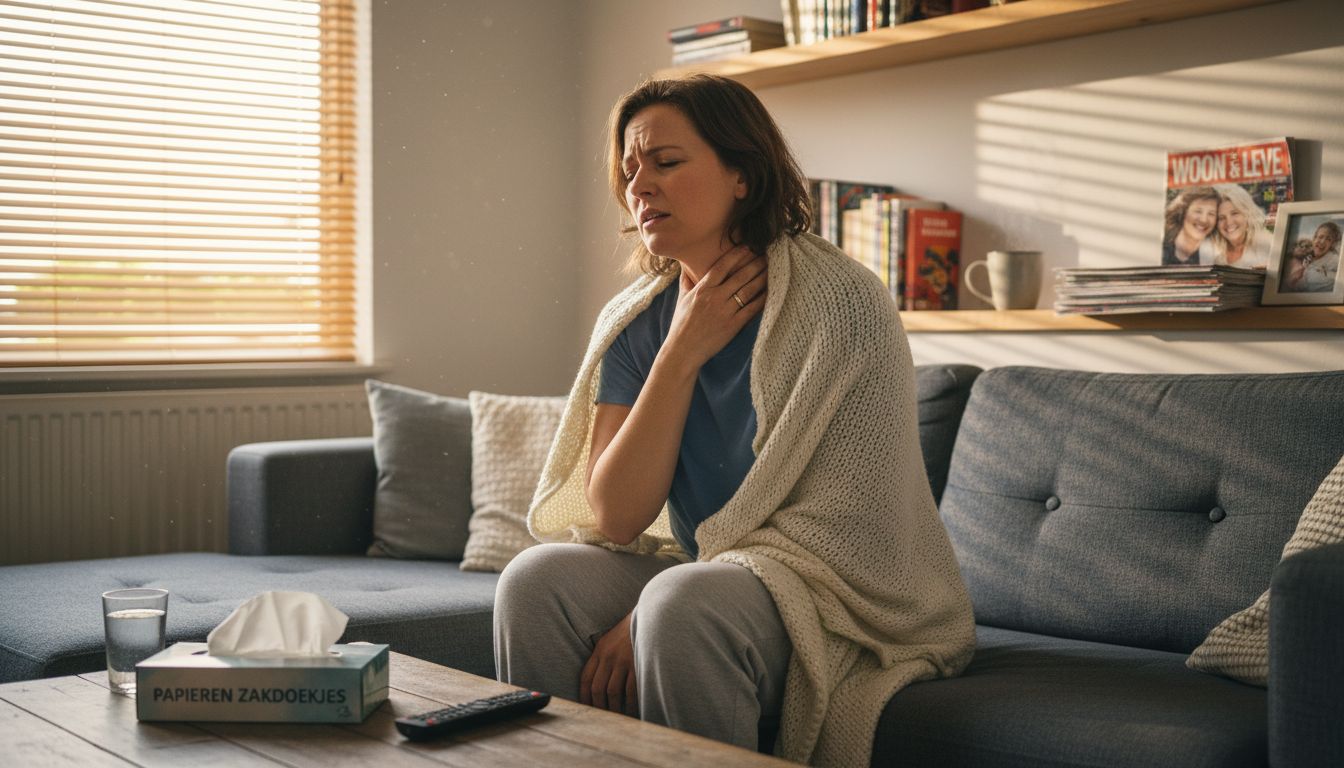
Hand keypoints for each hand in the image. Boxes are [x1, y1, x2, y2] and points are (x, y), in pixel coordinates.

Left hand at [579, 611, 637, 715]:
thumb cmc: (631, 631)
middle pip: (598, 688)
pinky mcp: (638, 664)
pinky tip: (632, 711)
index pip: (586, 678)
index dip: (584, 696)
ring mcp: (624, 661)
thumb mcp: (611, 640)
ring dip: (614, 708)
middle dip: (599, 706)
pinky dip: (631, 704)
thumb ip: (602, 657)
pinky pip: (631, 690)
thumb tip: (598, 684)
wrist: (651, 616)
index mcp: (600, 650)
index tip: (586, 708)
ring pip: (613, 692)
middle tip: (603, 717)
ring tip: (617, 717)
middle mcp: (609, 656)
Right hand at [663, 246, 767, 369]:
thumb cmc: (681, 325)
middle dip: (755, 263)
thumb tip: (685, 264)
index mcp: (702, 290)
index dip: (736, 254)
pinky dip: (763, 299)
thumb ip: (686, 280)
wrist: (683, 351)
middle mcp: (714, 298)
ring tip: (773, 269)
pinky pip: (752, 309)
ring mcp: (724, 312)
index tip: (748, 246)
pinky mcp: (732, 326)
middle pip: (740, 276)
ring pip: (748, 291)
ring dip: (762, 278)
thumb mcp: (681, 299)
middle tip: (768, 254)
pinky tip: (771, 291)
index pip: (722, 266)